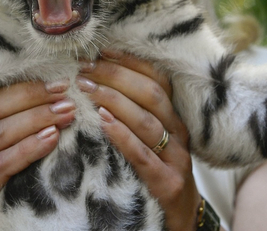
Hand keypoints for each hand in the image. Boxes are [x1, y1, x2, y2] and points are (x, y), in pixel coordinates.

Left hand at [78, 51, 201, 230]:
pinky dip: (123, 136)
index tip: (103, 52)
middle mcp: (179, 133)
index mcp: (174, 117)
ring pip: (147, 121)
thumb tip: (98, 81)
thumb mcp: (150, 139)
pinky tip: (103, 122)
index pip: (157, 80)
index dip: (131, 63)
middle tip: (86, 70)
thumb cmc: (156, 173)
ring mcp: (176, 158)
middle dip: (117, 77)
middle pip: (151, 95)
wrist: (180, 219)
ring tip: (87, 89)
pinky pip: (143, 155)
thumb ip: (133, 113)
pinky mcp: (168, 183)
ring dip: (115, 100)